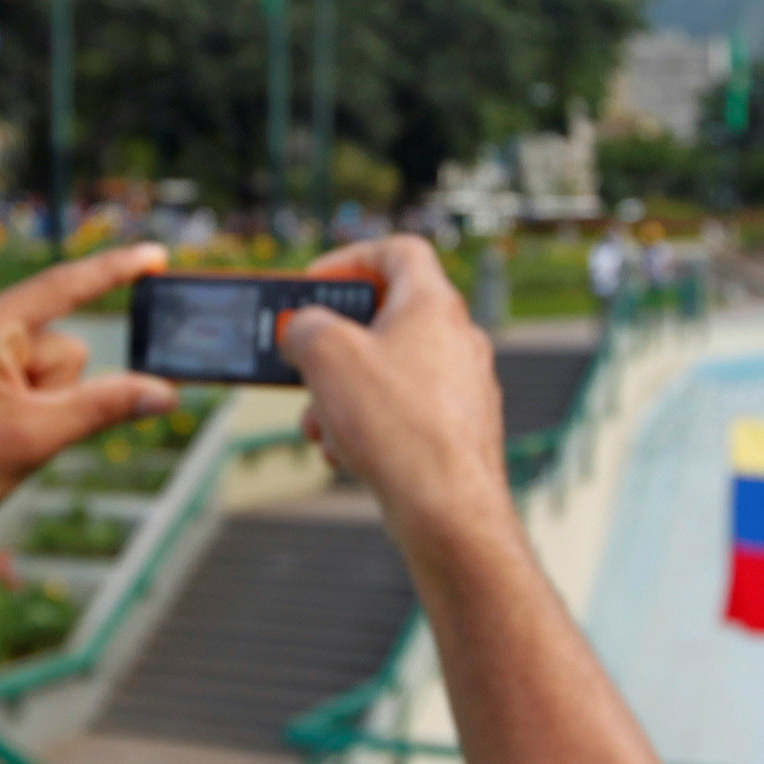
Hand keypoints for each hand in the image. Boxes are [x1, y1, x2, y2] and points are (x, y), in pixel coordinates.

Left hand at [0, 244, 177, 547]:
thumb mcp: (37, 437)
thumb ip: (105, 407)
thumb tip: (162, 392)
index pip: (65, 287)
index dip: (116, 271)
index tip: (156, 256)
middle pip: (59, 342)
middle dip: (55, 389)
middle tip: (15, 429)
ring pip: (41, 363)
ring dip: (38, 402)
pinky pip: (16, 372)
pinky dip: (21, 402)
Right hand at [280, 237, 514, 556]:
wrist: (448, 511)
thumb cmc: (399, 428)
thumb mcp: (326, 356)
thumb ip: (304, 326)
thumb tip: (301, 329)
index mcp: (434, 305)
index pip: (398, 252)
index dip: (351, 259)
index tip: (317, 283)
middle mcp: (457, 341)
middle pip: (385, 320)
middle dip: (334, 346)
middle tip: (305, 361)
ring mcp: (462, 389)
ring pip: (388, 375)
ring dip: (343, 395)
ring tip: (321, 425)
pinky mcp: (457, 433)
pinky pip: (402, 416)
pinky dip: (368, 428)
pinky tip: (347, 455)